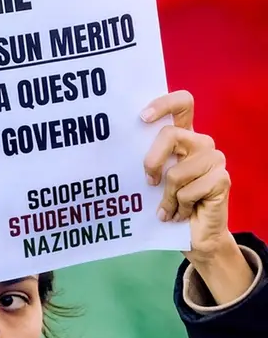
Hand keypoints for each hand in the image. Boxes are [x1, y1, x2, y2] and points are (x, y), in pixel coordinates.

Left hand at [142, 90, 232, 261]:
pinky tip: (183, 213)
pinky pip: (187, 191)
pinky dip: (178, 207)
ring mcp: (215, 160)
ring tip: (168, 207)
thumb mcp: (152, 177)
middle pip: (171, 134)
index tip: (142, 117)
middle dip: (152, 160)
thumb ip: (146, 159)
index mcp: (184, 135)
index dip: (164, 103)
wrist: (194, 234)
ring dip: (166, 196)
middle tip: (148, 181)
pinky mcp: (222, 179)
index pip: (182, 103)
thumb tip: (115, 146)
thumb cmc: (167, 202)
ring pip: (176, 172)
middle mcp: (201, 143)